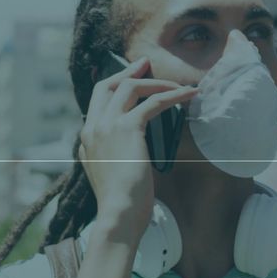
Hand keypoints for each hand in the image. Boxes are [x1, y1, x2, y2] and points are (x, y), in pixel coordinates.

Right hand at [78, 58, 197, 237]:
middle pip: (107, 85)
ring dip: (155, 83)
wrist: (118, 213)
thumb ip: (110, 155)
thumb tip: (125, 147)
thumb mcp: (109, 174)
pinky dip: (172, 95)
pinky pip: (152, 102)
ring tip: (177, 85)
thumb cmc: (119, 203)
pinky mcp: (127, 128)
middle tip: (146, 64)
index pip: (97, 100)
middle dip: (127, 72)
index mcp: (87, 138)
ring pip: (130, 88)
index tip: (130, 77)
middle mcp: (93, 127)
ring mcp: (107, 126)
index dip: (114, 85)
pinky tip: (188, 94)